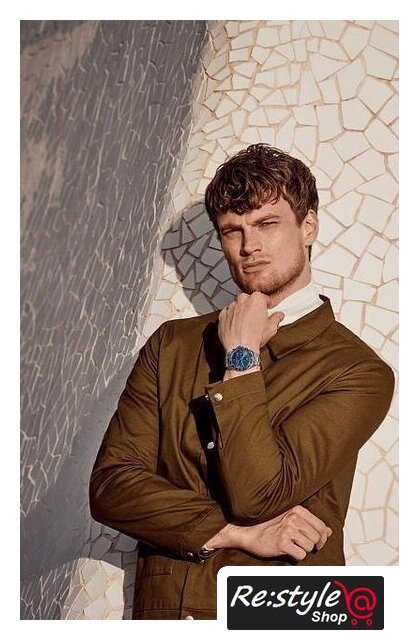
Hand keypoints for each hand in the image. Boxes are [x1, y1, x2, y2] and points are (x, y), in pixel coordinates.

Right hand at [206, 506, 331, 560]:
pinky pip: (300, 555)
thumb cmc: (271, 526)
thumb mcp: (291, 520)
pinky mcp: (282, 543)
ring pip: (309, 547)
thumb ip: (312, 524)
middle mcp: (293, 518)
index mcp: (297, 510)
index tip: (317, 543)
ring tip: (293, 547)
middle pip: (317, 538)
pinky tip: (288, 551)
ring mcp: (287, 530)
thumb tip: (329, 531)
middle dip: (313, 546)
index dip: (322, 538)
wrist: (249, 532)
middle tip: (303, 546)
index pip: (321, 526)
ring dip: (303, 551)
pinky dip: (296, 556)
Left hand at [218, 292, 283, 352]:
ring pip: (237, 306)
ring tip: (245, 324)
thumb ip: (276, 318)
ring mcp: (231, 307)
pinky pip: (227, 313)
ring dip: (241, 312)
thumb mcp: (272, 327)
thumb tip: (279, 316)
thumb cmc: (255, 337)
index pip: (263, 298)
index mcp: (256, 299)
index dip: (265, 305)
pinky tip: (236, 326)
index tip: (266, 310)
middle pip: (248, 300)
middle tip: (256, 318)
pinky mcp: (222, 316)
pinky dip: (231, 318)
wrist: (240, 349)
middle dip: (252, 307)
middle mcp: (242, 300)